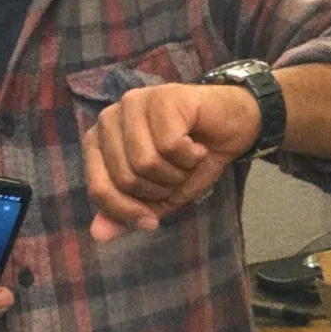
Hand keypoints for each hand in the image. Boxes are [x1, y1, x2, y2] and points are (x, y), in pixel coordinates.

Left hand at [83, 83, 260, 241]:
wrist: (232, 127)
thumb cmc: (190, 157)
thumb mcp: (158, 195)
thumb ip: (126, 212)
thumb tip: (98, 235)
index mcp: (99, 141)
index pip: (98, 188)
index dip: (126, 211)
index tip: (151, 221)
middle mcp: (109, 118)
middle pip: (125, 177)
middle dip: (159, 189)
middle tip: (178, 174)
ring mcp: (134, 103)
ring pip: (146, 162)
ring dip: (176, 173)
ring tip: (188, 159)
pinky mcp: (162, 96)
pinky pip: (170, 145)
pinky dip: (192, 156)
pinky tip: (198, 145)